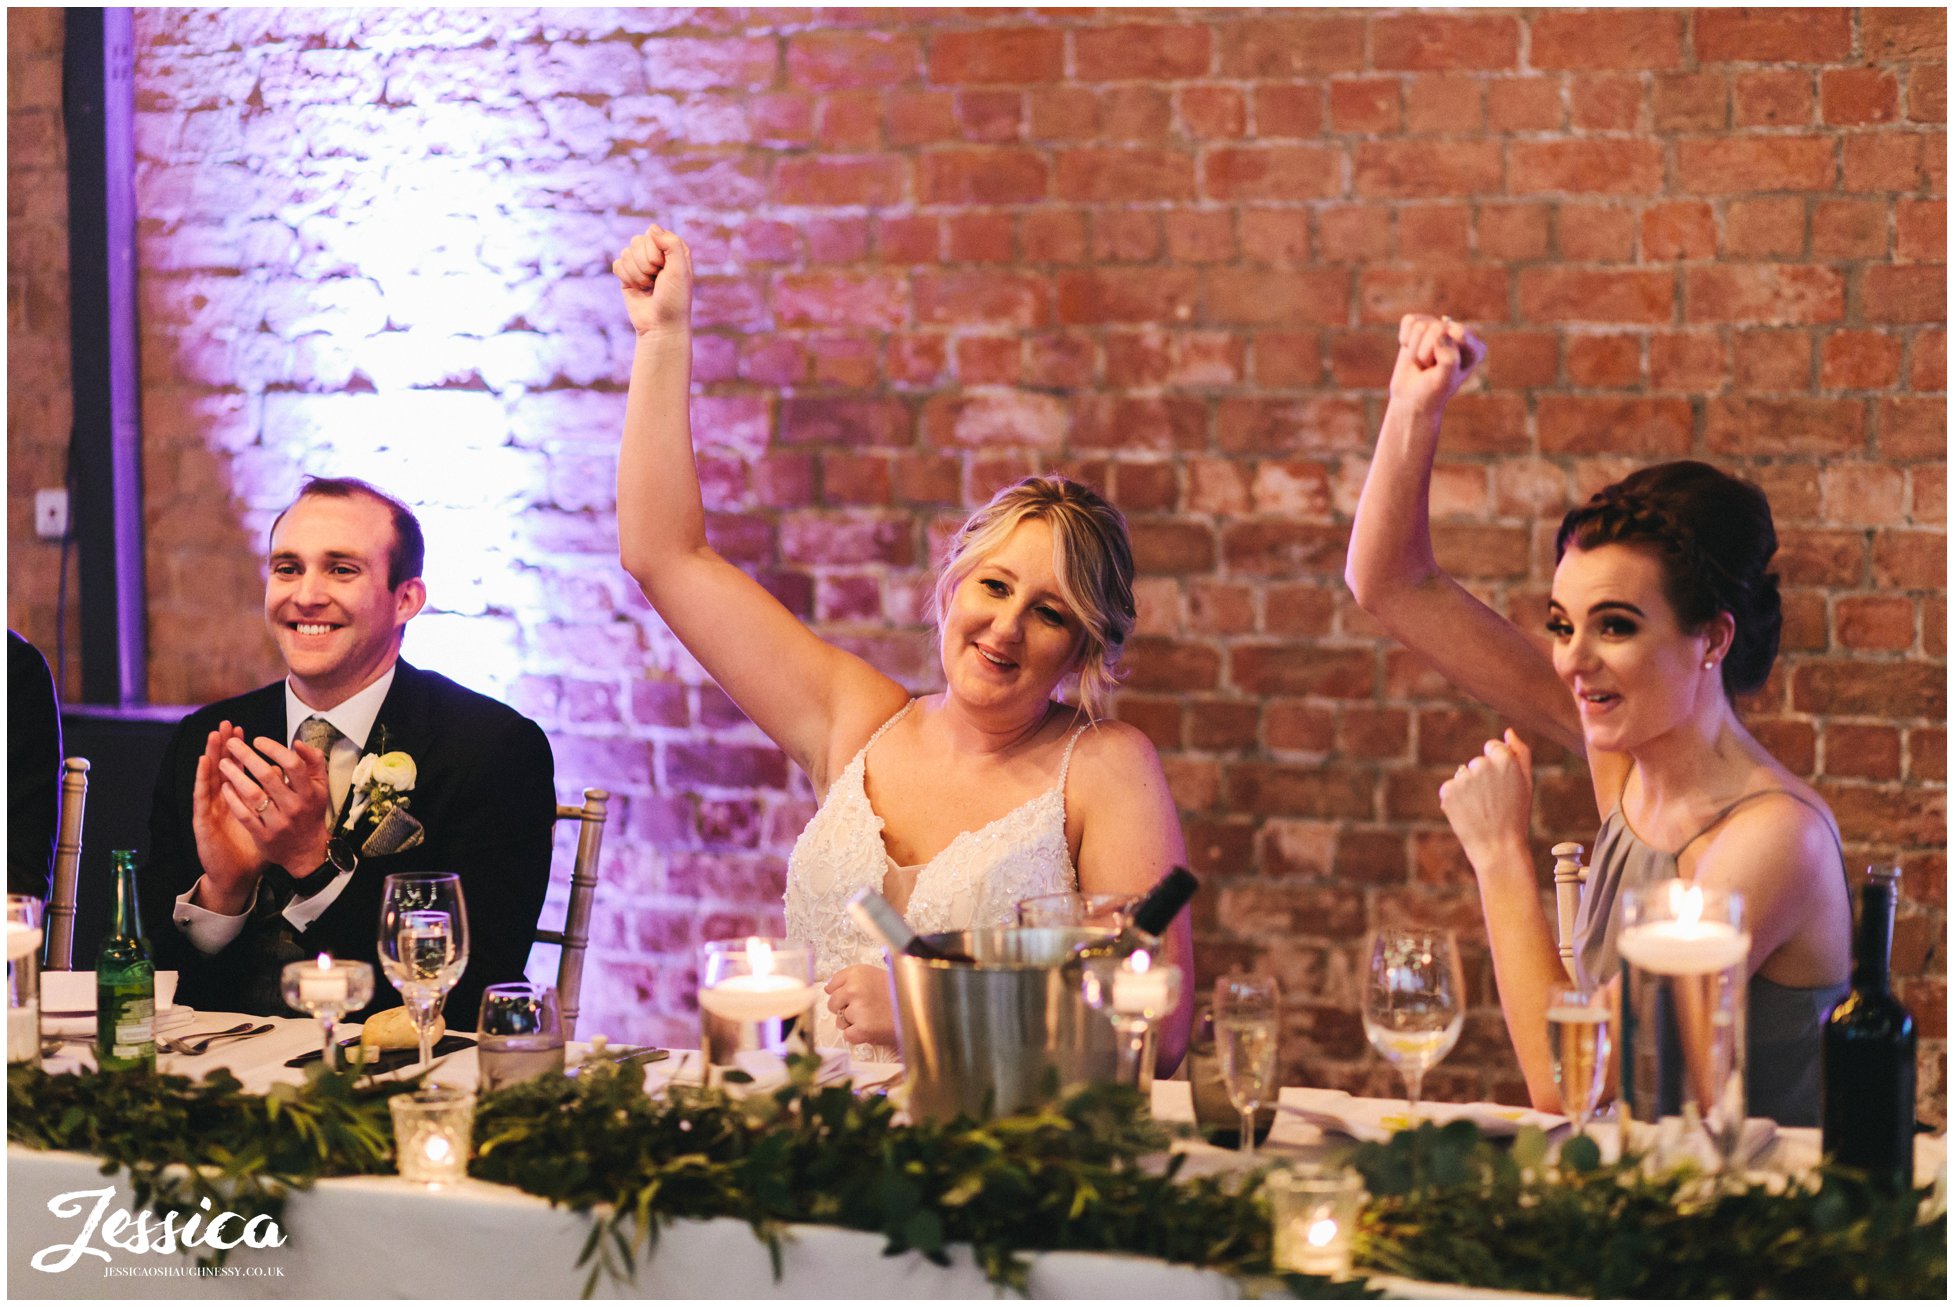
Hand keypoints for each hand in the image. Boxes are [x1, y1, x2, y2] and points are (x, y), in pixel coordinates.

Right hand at [190, 723, 265, 911]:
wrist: (235, 874)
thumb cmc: (253, 847)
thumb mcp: (269, 819)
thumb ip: (276, 799)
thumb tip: (284, 774)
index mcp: (239, 799)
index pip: (239, 768)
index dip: (241, 750)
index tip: (243, 730)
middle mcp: (223, 801)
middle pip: (223, 766)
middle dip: (225, 744)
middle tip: (227, 723)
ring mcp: (211, 809)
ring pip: (210, 776)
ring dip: (212, 753)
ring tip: (214, 735)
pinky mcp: (203, 820)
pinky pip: (202, 796)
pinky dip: (202, 777)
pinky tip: (203, 762)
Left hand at [215, 733, 332, 879]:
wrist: (307, 851)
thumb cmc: (311, 812)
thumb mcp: (321, 787)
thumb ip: (313, 762)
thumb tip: (297, 742)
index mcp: (309, 792)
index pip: (293, 764)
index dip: (274, 749)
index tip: (258, 740)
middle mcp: (294, 806)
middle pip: (267, 776)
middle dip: (246, 756)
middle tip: (231, 743)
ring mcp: (278, 822)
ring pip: (253, 795)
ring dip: (235, 775)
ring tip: (222, 762)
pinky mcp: (263, 835)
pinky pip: (244, 814)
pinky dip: (233, 799)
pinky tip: (224, 786)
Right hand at [613, 224, 691, 336]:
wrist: (660, 325)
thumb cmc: (675, 299)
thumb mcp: (679, 270)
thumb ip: (671, 244)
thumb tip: (651, 228)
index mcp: (673, 248)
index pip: (653, 234)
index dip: (655, 253)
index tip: (664, 269)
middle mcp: (656, 252)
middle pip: (636, 241)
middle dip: (645, 265)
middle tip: (656, 281)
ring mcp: (640, 262)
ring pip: (626, 253)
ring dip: (637, 275)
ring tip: (649, 287)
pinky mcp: (627, 274)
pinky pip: (617, 264)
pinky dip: (627, 279)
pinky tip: (638, 290)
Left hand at [823, 964, 897, 1046]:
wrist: (922, 1010)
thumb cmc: (901, 994)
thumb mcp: (877, 975)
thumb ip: (853, 980)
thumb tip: (829, 989)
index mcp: (858, 972)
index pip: (832, 984)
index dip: (842, 993)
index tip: (852, 997)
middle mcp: (855, 988)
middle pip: (833, 1004)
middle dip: (845, 1009)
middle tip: (865, 1009)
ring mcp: (858, 1009)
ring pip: (840, 1021)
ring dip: (852, 1023)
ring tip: (873, 1019)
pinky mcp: (862, 1029)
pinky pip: (848, 1035)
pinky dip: (858, 1036)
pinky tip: (873, 1028)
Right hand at [1388, 312, 1483, 416]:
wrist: (1411, 398)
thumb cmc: (1431, 391)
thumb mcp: (1444, 380)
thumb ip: (1449, 357)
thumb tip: (1439, 331)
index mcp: (1475, 348)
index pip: (1459, 334)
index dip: (1443, 353)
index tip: (1442, 370)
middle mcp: (1460, 333)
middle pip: (1436, 329)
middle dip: (1426, 354)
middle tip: (1429, 368)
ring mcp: (1440, 327)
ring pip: (1420, 326)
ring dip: (1415, 351)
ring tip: (1422, 363)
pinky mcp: (1420, 324)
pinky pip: (1409, 321)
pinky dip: (1405, 339)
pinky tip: (1412, 349)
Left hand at [1437, 729, 1533, 871]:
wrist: (1497, 847)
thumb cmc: (1516, 815)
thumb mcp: (1526, 783)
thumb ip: (1521, 752)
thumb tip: (1509, 731)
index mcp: (1504, 759)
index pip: (1493, 747)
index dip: (1498, 767)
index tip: (1503, 785)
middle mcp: (1482, 764)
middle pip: (1478, 762)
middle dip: (1484, 778)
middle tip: (1494, 802)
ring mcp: (1463, 777)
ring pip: (1464, 774)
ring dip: (1470, 788)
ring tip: (1482, 809)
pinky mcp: (1447, 790)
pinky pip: (1451, 787)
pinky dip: (1457, 798)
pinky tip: (1469, 813)